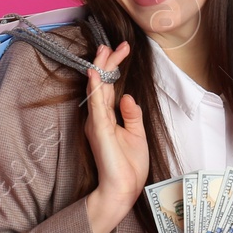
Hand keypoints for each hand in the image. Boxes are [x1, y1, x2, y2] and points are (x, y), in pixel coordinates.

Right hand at [82, 40, 147, 232]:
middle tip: (116, 44)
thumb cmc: (128, 166)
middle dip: (107, 62)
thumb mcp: (136, 135)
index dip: (114, 68)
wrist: (123, 188)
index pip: (109, 87)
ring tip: (104, 49)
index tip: (123, 50)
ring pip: (98, 89)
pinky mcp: (99, 130)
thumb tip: (127, 96)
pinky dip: (96, 88)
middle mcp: (98, 118)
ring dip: (100, 68)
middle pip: (102, 84)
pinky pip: (96, 104)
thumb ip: (131, 114)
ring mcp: (97, 123)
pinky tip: (96, 73)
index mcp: (108, 118)